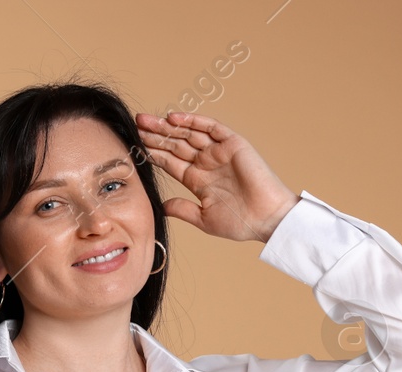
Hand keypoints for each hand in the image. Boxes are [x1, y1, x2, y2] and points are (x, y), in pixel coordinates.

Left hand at [134, 111, 298, 244]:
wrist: (267, 219)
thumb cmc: (240, 223)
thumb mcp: (204, 218)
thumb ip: (183, 209)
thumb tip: (161, 206)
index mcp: (198, 180)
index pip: (170, 162)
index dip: (153, 153)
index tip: (135, 146)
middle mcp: (207, 163)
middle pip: (176, 144)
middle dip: (156, 135)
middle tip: (136, 124)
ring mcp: (219, 152)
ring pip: (189, 133)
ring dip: (168, 126)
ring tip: (147, 120)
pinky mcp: (233, 144)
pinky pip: (211, 127)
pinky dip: (193, 121)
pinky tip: (174, 118)